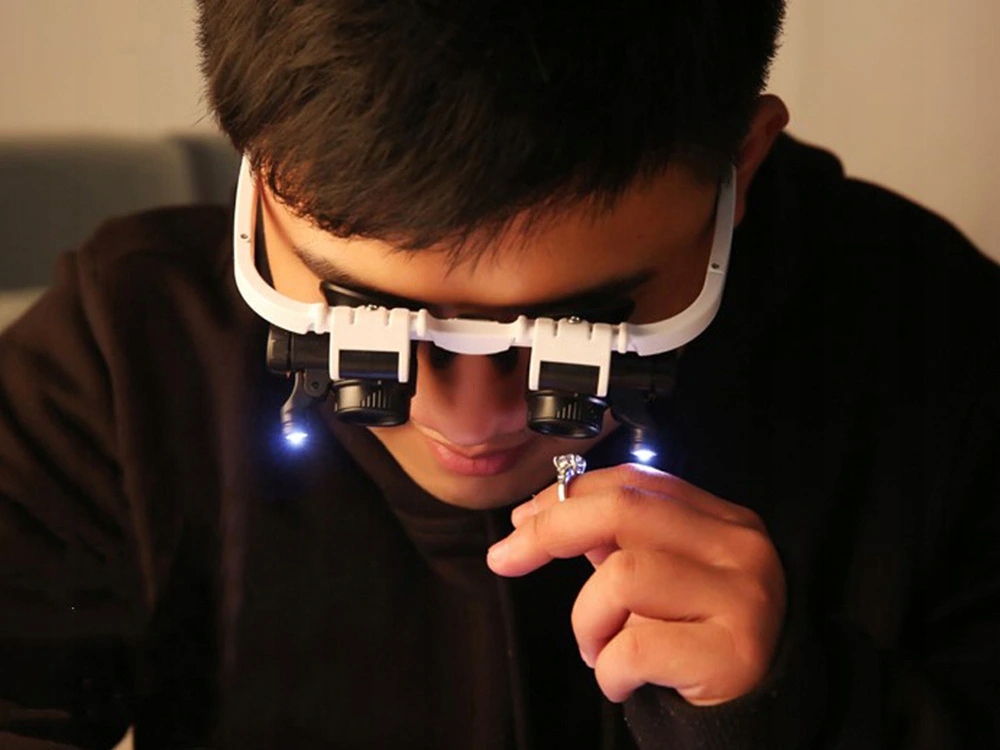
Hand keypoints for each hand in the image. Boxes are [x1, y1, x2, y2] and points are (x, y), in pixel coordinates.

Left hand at [486, 463, 785, 705]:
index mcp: (722, 519)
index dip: (568, 494)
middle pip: (624, 509)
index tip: (520, 518)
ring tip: (599, 651)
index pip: (635, 482)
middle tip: (505, 559)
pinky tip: (620, 683)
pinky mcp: (734, 652)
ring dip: (587, 621)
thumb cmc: (691, 642)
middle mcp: (740, 546)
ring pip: (622, 576)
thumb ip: (616, 539)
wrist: (751, 717)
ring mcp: (743, 597)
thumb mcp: (657, 579)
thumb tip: (538, 512)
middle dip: (550, 531)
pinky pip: (635, 646)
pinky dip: (608, 669)